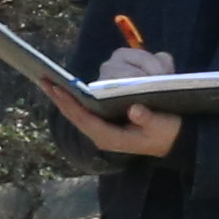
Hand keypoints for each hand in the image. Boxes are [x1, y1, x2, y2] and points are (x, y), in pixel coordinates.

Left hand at [43, 76, 181, 162]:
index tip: (55, 87)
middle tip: (41, 79)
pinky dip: (77, 97)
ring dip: (65, 96)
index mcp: (109, 137)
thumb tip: (134, 110)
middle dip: (58, 96)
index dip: (68, 102)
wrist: (176, 139)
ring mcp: (102, 127)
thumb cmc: (168, 133)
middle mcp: (101, 133)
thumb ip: (148, 119)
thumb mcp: (162, 127)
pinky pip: (86, 108)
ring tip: (50, 80)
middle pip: (74, 113)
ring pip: (78, 110)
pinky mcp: (106, 120)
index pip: (82, 118)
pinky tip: (71, 85)